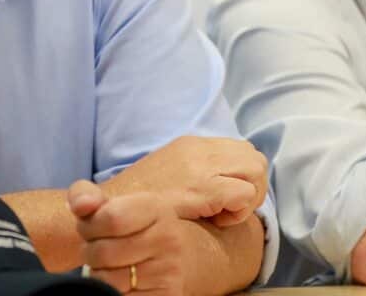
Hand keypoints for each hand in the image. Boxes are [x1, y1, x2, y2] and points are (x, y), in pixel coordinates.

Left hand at [69, 180, 190, 294]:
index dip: (89, 227)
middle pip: (104, 252)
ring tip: (109, 266)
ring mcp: (169, 271)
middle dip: (90, 252)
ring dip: (98, 275)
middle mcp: (169, 238)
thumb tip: (81, 206)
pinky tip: (120, 283)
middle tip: (99, 249)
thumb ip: (85, 195)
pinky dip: (110, 293)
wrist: (165, 259)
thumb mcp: (109, 205)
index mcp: (156, 208)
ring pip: (108, 281)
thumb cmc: (127, 229)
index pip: (111, 218)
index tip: (90, 228)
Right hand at [104, 135, 266, 226]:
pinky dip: (239, 210)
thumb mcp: (168, 175)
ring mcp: (200, 167)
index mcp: (190, 145)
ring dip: (248, 197)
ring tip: (223, 214)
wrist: (110, 212)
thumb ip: (195, 172)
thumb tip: (225, 184)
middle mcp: (198, 149)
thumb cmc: (138, 204)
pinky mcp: (201, 188)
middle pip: (253, 157)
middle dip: (252, 186)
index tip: (223, 198)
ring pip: (255, 170)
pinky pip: (243, 193)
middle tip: (230, 208)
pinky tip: (218, 221)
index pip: (239, 149)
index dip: (240, 176)